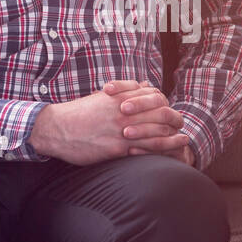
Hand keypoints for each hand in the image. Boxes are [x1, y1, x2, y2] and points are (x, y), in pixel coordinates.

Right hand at [28, 80, 187, 164]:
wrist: (56, 129)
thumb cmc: (79, 114)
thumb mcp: (102, 98)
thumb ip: (125, 91)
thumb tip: (146, 86)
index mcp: (120, 97)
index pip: (154, 98)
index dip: (166, 105)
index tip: (171, 112)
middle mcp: (124, 111)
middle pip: (161, 114)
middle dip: (175, 120)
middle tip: (183, 126)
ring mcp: (121, 130)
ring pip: (157, 133)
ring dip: (174, 138)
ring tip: (184, 141)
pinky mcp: (116, 148)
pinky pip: (144, 150)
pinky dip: (159, 152)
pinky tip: (167, 155)